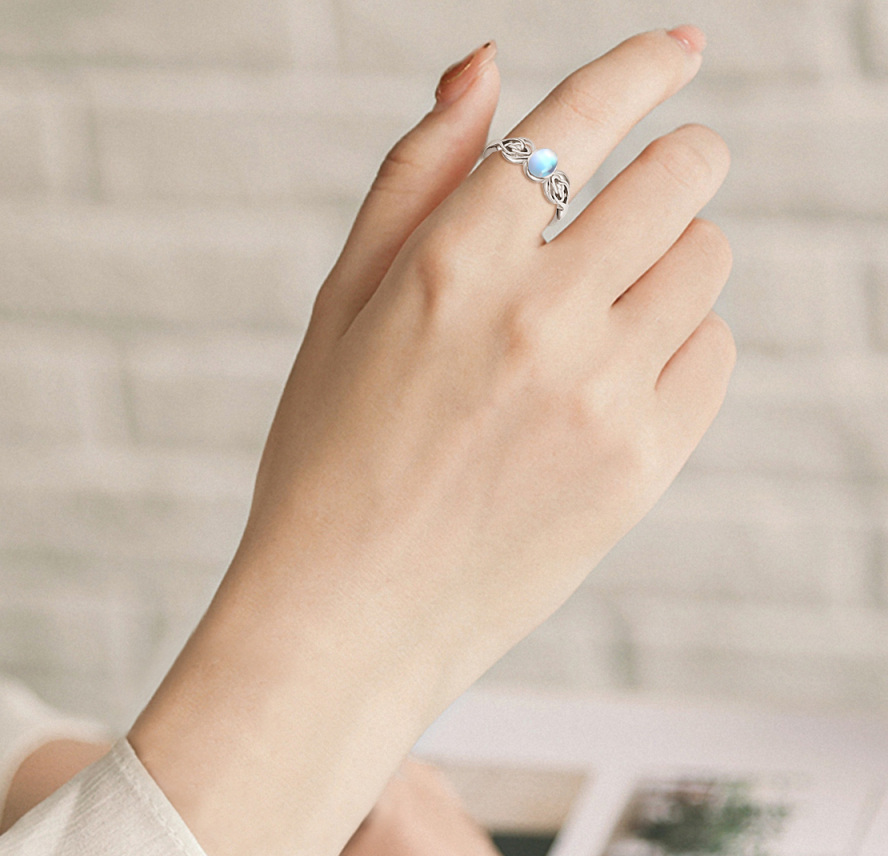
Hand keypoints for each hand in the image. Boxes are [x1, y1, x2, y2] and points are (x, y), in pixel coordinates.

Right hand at [131, 28, 733, 855]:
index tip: (677, 53)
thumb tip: (486, 67)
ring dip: (671, 260)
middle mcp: (536, 317)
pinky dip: (680, 345)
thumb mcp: (340, 310)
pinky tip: (616, 381)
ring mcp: (597, 396)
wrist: (347, 618)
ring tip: (609, 310)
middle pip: (678, 178)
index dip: (642, 70)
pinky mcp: (638, 467)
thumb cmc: (326, 462)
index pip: (581, 120)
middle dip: (676, 163)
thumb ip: (414, 179)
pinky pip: (711, 356)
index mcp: (449, 265)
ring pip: (705, 262)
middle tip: (655, 185)